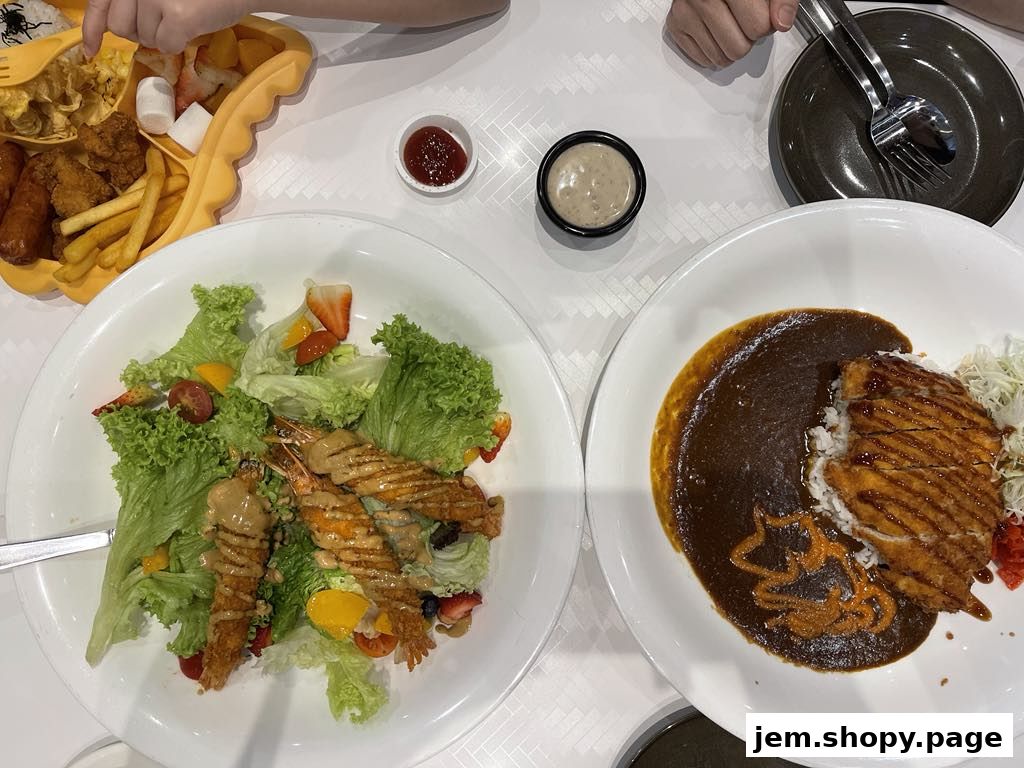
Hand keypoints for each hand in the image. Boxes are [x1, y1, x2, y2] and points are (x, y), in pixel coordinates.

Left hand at [83, 0, 251, 56]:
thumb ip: (133, 2)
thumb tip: (110, 28)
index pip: (99, 2)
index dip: (92, 29)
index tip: (91, 50)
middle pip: (119, 26)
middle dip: (138, 32)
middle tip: (160, 25)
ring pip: (144, 38)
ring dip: (161, 38)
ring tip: (180, 20)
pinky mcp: (177, 16)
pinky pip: (165, 46)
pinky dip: (178, 44)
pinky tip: (190, 29)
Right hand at [666, 0, 797, 67]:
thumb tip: (782, 22)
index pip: (757, 26)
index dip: (766, 25)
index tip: (761, 14)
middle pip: (738, 48)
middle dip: (748, 40)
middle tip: (745, 22)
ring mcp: (685, 12)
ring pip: (720, 59)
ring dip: (730, 48)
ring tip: (731, 27)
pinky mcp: (675, 24)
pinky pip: (702, 60)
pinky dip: (713, 52)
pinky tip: (716, 33)